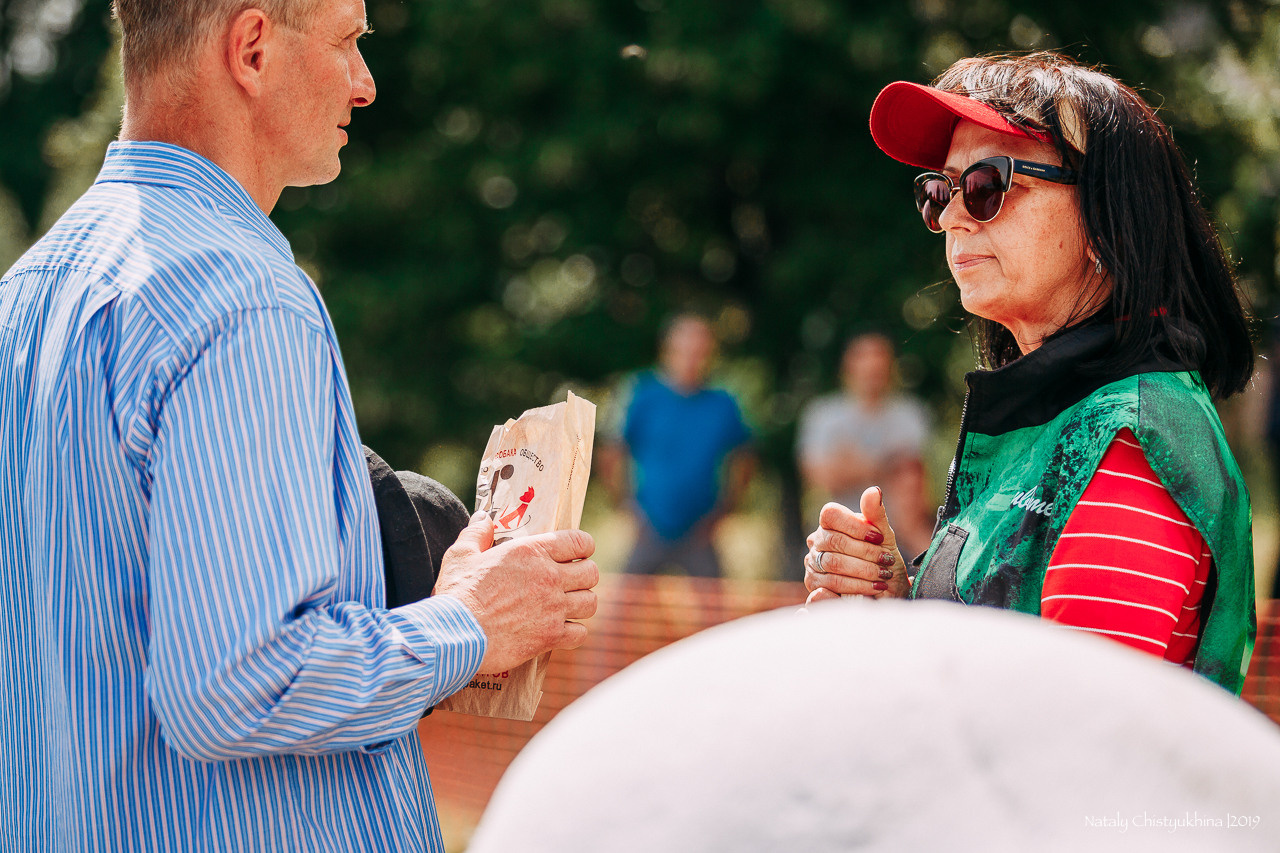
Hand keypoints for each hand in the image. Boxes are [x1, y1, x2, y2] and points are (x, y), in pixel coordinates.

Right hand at [434, 513, 599, 672]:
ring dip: (581, 603)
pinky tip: (561, 631)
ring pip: (590, 602)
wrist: (454, 634)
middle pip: (591, 573)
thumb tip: (483, 518)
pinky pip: (579, 634)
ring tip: (568, 605)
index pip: (579, 541)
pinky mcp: (550, 636)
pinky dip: (573, 633)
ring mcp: (553, 608)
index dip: (584, 546)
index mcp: (531, 552)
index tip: (579, 552)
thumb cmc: (457, 593)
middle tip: (572, 580)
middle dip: (584, 575)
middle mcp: (549, 577)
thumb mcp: (461, 554)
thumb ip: (476, 534)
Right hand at [804, 486, 909, 603]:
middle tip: (887, 561)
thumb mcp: (885, 536)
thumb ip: (876, 514)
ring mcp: (812, 562)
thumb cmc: (882, 559)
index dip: (855, 526)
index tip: (880, 538)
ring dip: (864, 571)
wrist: (886, 590)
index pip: (831, 514)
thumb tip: (874, 490)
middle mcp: (816, 541)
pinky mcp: (813, 584)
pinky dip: (857, 587)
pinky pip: (831, 584)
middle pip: (835, 541)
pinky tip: (873, 589)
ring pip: (834, 563)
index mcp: (830, 523)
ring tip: (884, 576)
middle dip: (866, 553)